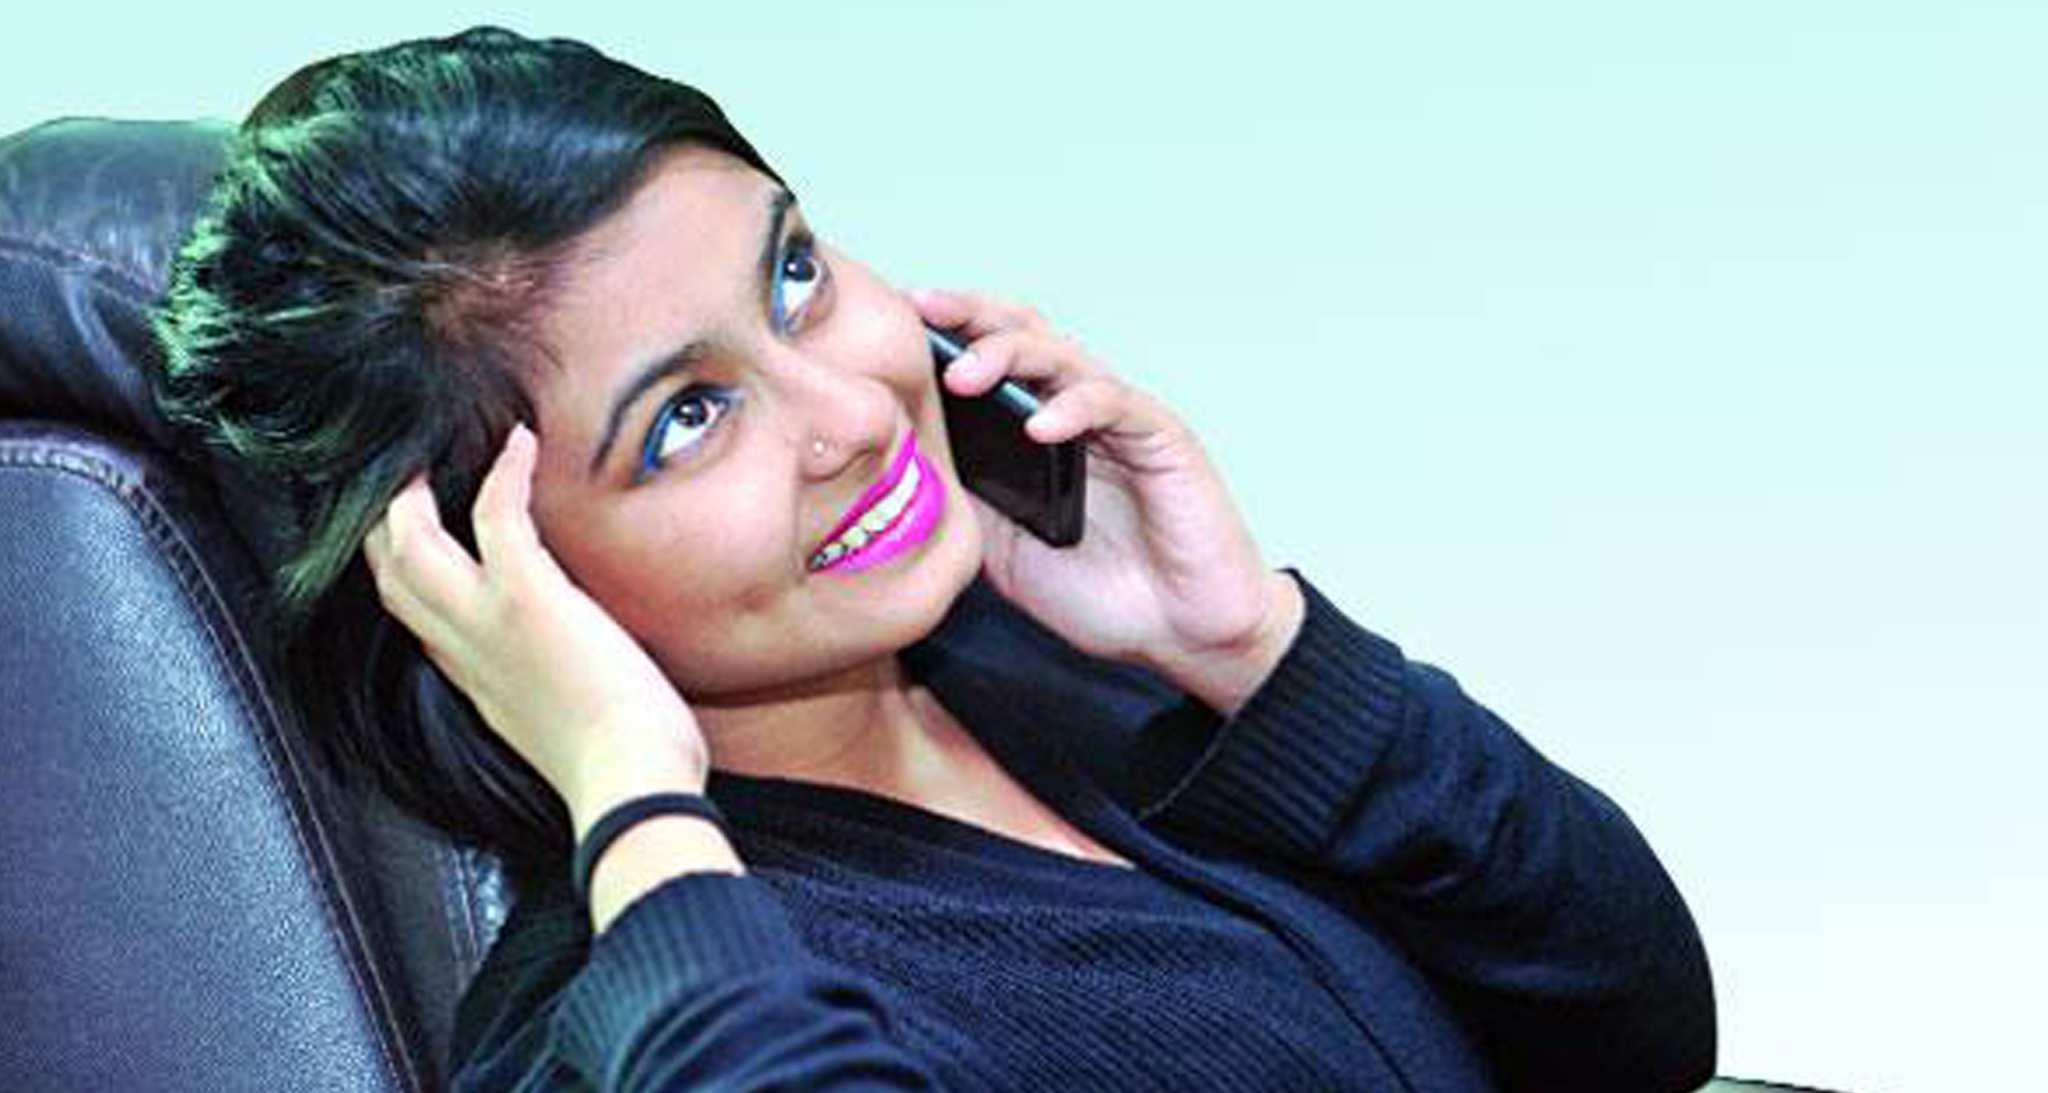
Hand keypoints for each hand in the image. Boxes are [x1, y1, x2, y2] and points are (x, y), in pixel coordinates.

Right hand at [361, 424, 709, 827]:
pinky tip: (519, 444)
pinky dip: (504, 473)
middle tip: (406, 478)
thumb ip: (546, 692)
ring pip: (409, 543)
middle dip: (384, 521)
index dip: (404, 571)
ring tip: (434, 457)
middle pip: (388, 573)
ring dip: (414, 494)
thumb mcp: (562, 727)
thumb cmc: (624, 768)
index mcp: (473, 681)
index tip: (417, 536)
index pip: (414, 615)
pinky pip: (496, 516)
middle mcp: (465, 650)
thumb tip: (574, 671)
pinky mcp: (527, 601)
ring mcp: (489, 622)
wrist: (631, 788)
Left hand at [911, 289, 1303, 713]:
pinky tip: (1041, 424)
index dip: (942, 336)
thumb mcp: (1004, 549)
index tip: (891, 326)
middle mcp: (1075, 410)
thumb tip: (907, 461)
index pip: (987, 357)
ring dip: (1009, 356)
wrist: (1179, 634)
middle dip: (968, 315)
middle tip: (920, 309)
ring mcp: (1118, 418)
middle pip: (1022, 334)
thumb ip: (969, 501)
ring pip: (1062, 357)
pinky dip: (1073, 407)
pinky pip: (1113, 403)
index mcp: (1035, 428)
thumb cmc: (1098, 592)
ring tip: (965, 375)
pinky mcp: (1161, 436)